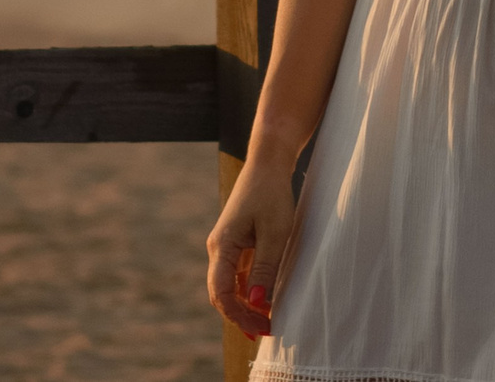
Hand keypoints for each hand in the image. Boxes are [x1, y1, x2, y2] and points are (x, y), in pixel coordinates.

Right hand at [207, 151, 303, 340]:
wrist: (268, 163)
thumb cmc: (273, 194)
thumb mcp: (275, 233)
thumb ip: (264, 268)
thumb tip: (256, 302)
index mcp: (222, 246)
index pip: (221, 292)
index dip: (239, 315)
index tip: (262, 327)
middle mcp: (218, 248)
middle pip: (222, 293)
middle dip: (241, 315)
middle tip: (266, 331)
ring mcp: (226, 246)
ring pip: (229, 286)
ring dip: (245, 304)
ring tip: (266, 321)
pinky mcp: (237, 243)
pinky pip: (237, 275)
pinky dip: (248, 290)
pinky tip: (263, 300)